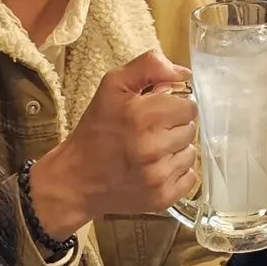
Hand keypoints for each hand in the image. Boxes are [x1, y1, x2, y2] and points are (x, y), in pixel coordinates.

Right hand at [29, 51, 198, 238]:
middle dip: (173, 127)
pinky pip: (190, 177)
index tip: (156, 112)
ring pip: (190, 153)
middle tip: (150, 132)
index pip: (189, 106)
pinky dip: (176, 172)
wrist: (76, 179)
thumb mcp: (112, 86)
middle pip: (190, 129)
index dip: (173, 106)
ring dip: (175, 150)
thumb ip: (149, 67)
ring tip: (151, 151)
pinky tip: (155, 169)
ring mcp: (158, 176)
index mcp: (142, 116)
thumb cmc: (96, 129)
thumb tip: (185, 73)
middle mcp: (153, 147)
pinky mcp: (162, 197)